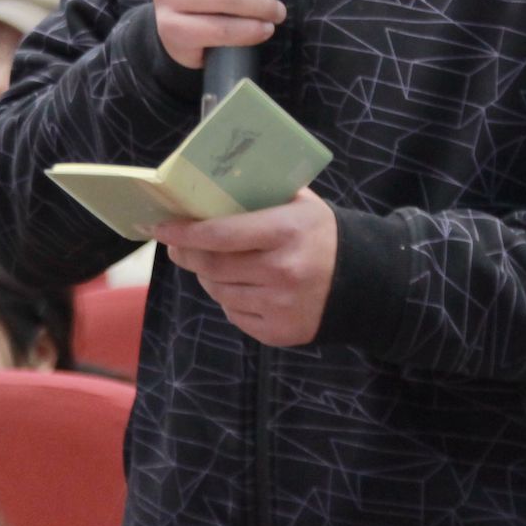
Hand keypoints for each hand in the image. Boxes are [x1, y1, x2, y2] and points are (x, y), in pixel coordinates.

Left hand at [155, 189, 336, 347]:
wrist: (366, 282)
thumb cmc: (321, 234)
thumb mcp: (299, 203)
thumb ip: (258, 196)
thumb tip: (204, 191)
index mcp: (286, 232)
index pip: (220, 234)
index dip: (184, 232)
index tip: (160, 228)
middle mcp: (283, 271)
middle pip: (212, 267)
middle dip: (188, 255)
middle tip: (178, 246)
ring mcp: (281, 306)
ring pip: (220, 292)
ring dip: (209, 278)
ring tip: (217, 265)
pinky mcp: (280, 333)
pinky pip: (235, 315)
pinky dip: (231, 300)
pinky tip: (244, 287)